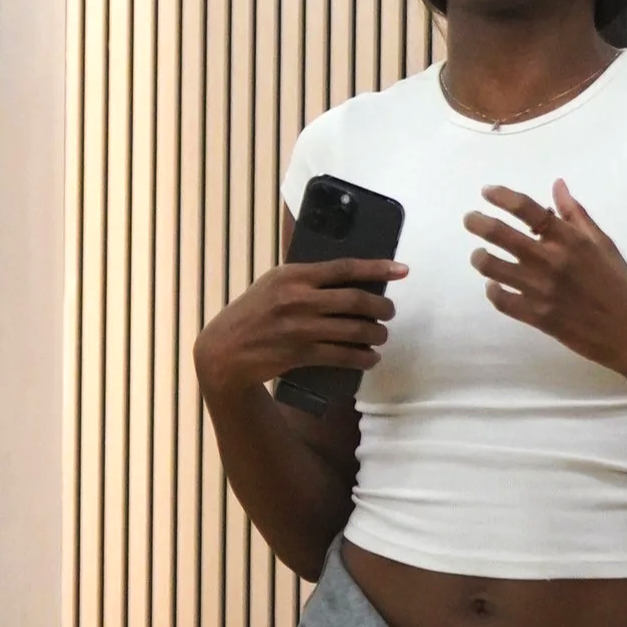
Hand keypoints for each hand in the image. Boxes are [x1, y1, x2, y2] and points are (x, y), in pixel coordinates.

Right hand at [196, 255, 407, 403]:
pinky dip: (362, 358)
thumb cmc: (251, 314)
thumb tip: (346, 277)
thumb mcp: (272, 285)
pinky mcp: (300, 354)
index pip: (344, 268)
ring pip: (354, 329)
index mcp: (292, 275)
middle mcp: (298, 299)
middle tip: (389, 312)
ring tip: (381, 335)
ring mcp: (300, 327)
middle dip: (382, 307)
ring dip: (376, 334)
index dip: (377, 268)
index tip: (402, 269)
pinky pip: (342, 355)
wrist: (225, 351)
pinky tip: (370, 358)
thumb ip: (304, 279)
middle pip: (356, 300)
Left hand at [467, 182, 626, 380]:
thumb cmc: (619, 285)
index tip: (486, 191)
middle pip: (501, 234)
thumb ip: (577, 215)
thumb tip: (557, 185)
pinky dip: (492, 291)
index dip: (503, 197)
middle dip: (478, 223)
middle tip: (469, 219)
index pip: (528, 210)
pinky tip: (493, 286)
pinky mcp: (536, 316)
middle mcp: (552, 260)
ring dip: (480, 258)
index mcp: (570, 239)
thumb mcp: (603, 243)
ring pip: (493, 268)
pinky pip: (501, 300)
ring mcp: (541, 290)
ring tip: (479, 255)